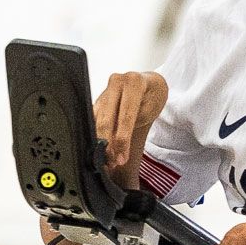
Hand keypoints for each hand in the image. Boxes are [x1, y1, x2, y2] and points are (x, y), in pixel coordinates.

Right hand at [92, 70, 168, 184]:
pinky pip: (94, 119)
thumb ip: (133, 125)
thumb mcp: (149, 110)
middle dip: (109, 144)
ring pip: (98, 120)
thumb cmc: (152, 96)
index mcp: (133, 83)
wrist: (148, 84)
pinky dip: (98, 135)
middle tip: (113, 162)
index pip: (125, 116)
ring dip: (102, 142)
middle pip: (107, 119)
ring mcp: (105, 90)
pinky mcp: (97, 99)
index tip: (121, 158)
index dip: (122, 140)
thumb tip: (118, 149)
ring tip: (109, 159)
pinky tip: (102, 148)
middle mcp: (116, 82)